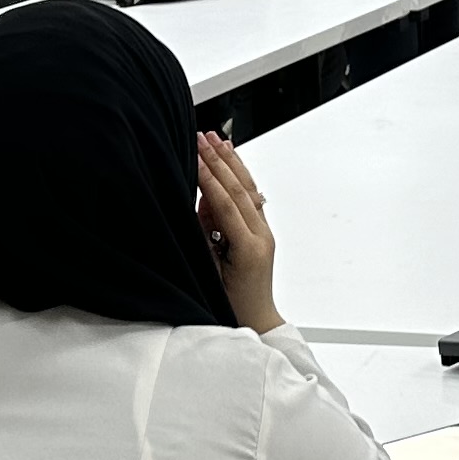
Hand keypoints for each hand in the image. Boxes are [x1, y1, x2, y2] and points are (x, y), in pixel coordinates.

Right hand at [196, 131, 279, 333]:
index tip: (194, 155)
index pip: (226, 204)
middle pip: (240, 190)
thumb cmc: (230, 307)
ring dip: (232, 162)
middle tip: (202, 137)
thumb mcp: (209, 274)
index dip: (209, 178)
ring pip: (248, 189)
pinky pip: (250, 197)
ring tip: (217, 139)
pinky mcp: (261, 232)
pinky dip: (239, 176)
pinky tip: (230, 161)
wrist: (255, 322)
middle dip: (219, 161)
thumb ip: (205, 238)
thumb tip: (202, 203)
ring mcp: (264, 233)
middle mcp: (262, 236)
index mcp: (250, 249)